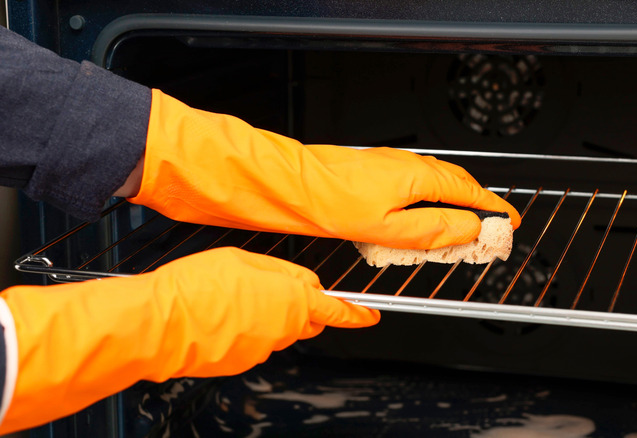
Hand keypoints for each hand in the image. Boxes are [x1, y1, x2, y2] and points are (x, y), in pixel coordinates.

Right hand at [0, 247, 377, 432]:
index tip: (370, 316)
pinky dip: (246, 331)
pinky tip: (222, 316)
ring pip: (278, 331)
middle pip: (307, 320)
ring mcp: (262, 350)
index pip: (336, 311)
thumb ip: (284, 272)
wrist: (160, 323)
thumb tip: (305, 282)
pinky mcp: (241, 363)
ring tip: (233, 298)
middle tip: (274, 291)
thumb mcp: (246, 259)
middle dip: (303, 308)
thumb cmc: (197, 286)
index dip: (357, 314)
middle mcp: (283, 329)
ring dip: (267, 316)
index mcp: (292, 300)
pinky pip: (255, 344)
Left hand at [127, 89, 519, 249]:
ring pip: (439, 182)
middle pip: (458, 183)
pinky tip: (424, 214)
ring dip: (457, 201)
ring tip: (462, 226)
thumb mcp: (389, 229)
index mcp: (419, 177)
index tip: (509, 221)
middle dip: (479, 204)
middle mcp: (411, 165)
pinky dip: (434, 199)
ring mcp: (395, 164)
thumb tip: (469, 229)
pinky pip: (420, 182)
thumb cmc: (332, 203)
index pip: (470, 192)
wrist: (295, 185)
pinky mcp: (380, 169)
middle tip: (490, 227)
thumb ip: (433, 230)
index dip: (493, 208)